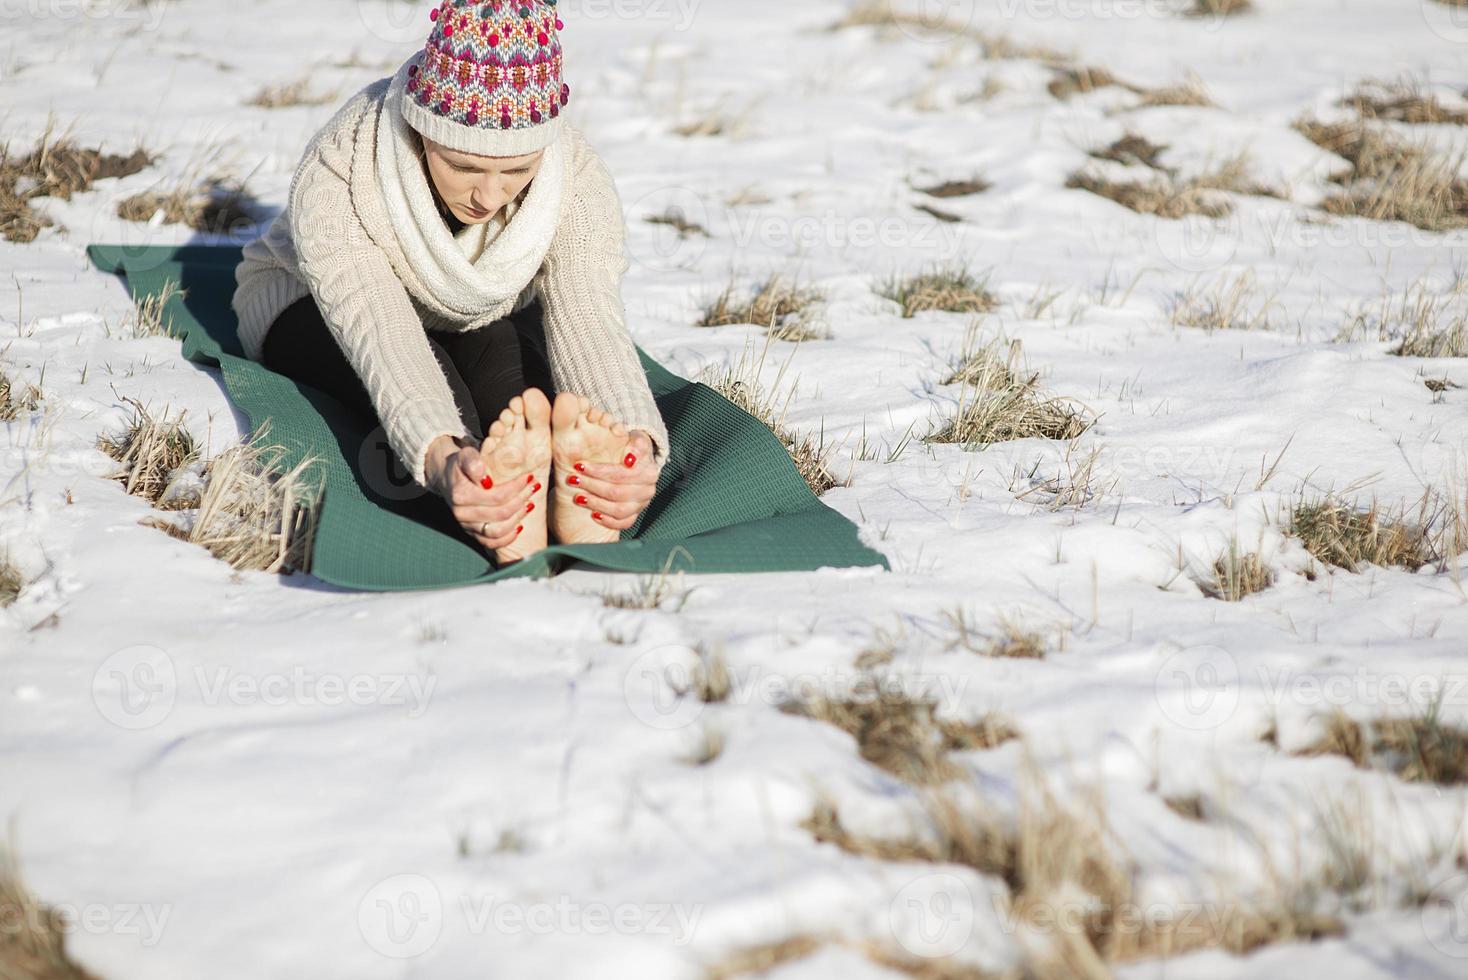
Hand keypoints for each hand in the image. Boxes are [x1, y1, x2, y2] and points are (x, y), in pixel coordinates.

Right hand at [424, 434, 537, 550]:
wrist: (447, 477)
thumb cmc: (460, 465)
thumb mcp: (465, 456)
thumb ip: (473, 462)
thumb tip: (484, 476)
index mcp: (460, 494)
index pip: (496, 496)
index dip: (516, 488)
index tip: (528, 477)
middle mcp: (461, 514)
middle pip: (500, 513)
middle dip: (521, 499)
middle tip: (534, 487)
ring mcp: (466, 526)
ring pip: (497, 531)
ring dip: (518, 518)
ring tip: (530, 504)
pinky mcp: (471, 533)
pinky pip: (490, 543)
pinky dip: (507, 537)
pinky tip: (520, 525)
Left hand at [564, 429, 661, 531]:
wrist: (634, 460)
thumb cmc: (628, 447)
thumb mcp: (632, 436)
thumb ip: (633, 440)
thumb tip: (630, 457)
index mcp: (648, 468)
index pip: (622, 473)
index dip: (600, 470)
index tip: (580, 465)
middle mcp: (648, 488)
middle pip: (618, 491)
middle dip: (592, 485)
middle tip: (573, 478)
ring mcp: (642, 503)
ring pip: (619, 509)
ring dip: (596, 503)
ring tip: (578, 496)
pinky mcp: (635, 514)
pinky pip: (623, 523)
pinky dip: (608, 520)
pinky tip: (593, 514)